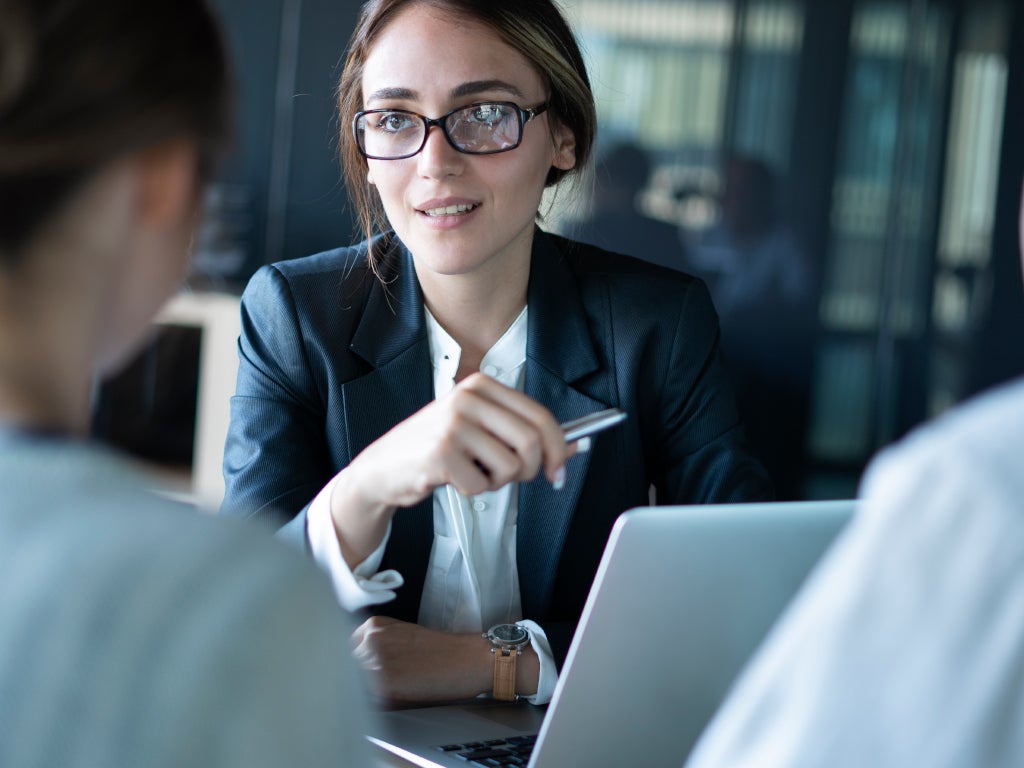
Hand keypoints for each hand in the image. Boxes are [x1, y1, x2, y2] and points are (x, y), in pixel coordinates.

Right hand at [331, 373, 572, 562]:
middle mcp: (467, 398)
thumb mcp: (481, 431)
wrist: (383, 467)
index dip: (558, 448)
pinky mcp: (440, 451)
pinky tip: (452, 478)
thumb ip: (522, 434)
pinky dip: (471, 490)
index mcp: (481, 386)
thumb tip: (573, 448)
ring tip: (471, 471)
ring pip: (509, 467)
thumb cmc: (435, 448)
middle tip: (511, 477)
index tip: (560, 470)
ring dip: (495, 481)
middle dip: (530, 470)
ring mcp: (452, 423)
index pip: (539, 416)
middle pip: (531, 441)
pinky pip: (480, 485)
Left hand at [351, 616, 492, 705]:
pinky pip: (365, 701)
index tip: (359, 677)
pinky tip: (392, 701)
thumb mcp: (401, 636)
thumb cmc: (440, 652)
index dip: (352, 667)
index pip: (344, 650)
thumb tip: (353, 671)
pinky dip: (373, 705)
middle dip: (353, 681)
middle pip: (344, 667)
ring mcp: (374, 662)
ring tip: (387, 695)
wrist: (466, 660)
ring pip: (351, 685)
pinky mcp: (383, 685)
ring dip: (361, 694)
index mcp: (373, 626)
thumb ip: (375, 646)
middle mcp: (369, 641)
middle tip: (376, 690)